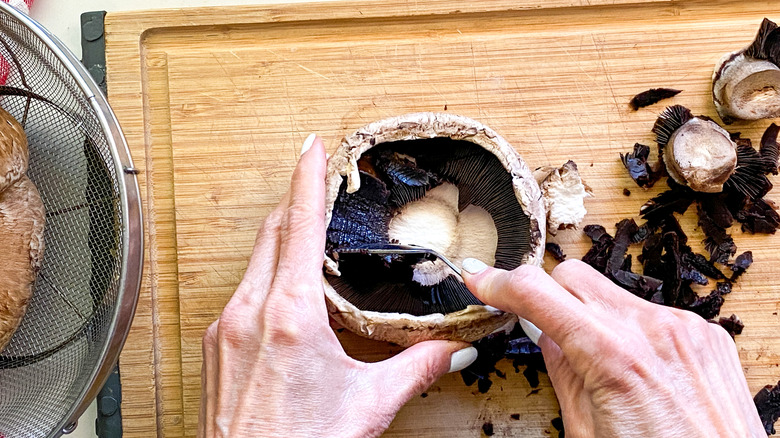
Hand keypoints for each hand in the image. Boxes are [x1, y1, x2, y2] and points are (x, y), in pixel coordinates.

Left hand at [198, 134, 476, 437]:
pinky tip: (284, 294)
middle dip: (295, 202)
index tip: (311, 146)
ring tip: (305, 237)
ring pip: (253, 260)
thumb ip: (417, 368)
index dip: (307, 177)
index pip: (299, 224)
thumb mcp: (368, 404)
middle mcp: (249, 311)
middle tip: (315, 185)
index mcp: (291, 314)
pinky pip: (241, 290)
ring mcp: (224, 326)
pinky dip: (265, 277)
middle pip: (272, 232)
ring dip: (280, 240)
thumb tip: (453, 350)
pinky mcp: (213, 344)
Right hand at [462, 258, 764, 437]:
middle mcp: (650, 328)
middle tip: (542, 326)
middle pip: (571, 275)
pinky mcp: (706, 332)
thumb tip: (544, 332)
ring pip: (611, 292)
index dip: (499, 283)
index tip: (480, 280)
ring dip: (593, 314)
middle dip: (548, 295)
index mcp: (611, 355)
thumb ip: (561, 371)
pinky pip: (650, 312)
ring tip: (602, 363)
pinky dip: (632, 329)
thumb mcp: (586, 431)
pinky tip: (640, 368)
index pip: (537, 293)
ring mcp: (683, 325)